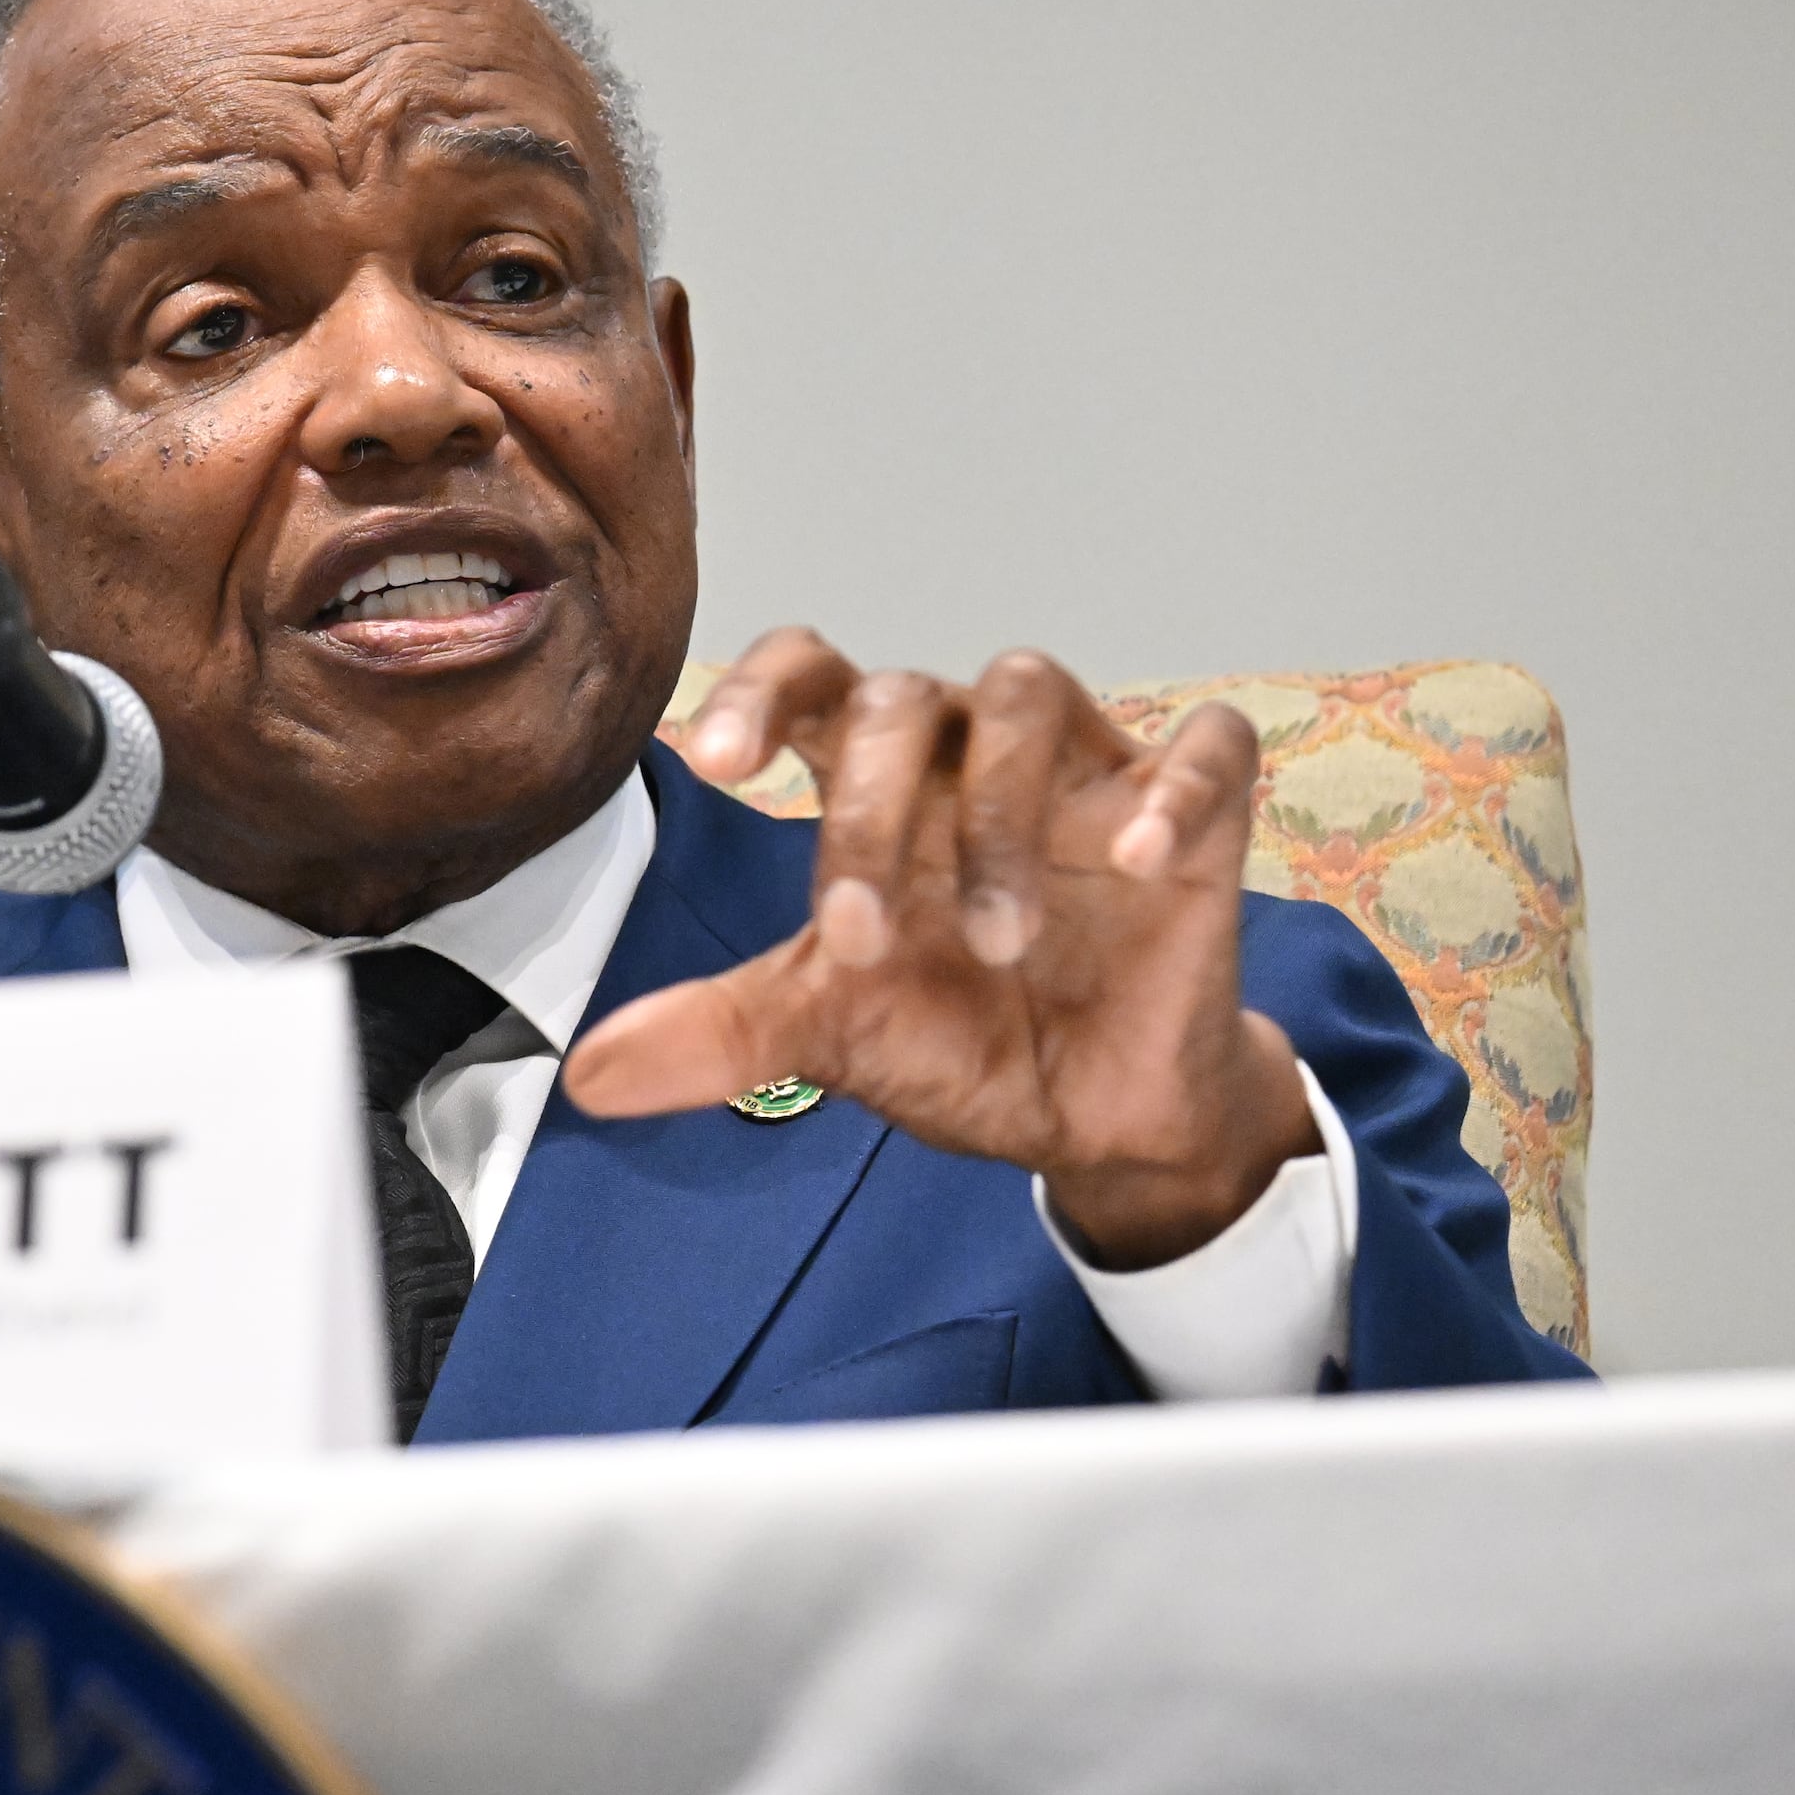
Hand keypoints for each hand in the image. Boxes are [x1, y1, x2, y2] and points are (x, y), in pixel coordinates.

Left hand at [562, 631, 1317, 1267]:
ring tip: (997, 946)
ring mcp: (1085, 768)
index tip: (714, 761)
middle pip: (902, 696)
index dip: (757, 693)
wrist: (1087, 1115)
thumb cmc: (955, 1039)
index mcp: (874, 781)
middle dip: (866, 813)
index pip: (808, 678)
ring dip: (998, 818)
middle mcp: (968, 750)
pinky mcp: (1193, 808)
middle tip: (859, 943)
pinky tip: (1142, 859)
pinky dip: (1175, 790)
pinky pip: (1206, 747)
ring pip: (1029, 694)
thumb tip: (588, 1079)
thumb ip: (720, 1036)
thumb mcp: (829, 1039)